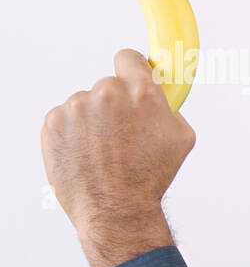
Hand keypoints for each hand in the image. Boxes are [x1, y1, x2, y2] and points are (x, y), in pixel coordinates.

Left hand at [40, 49, 194, 266]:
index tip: (131, 78)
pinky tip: (86, 155)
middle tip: (122, 135)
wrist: (115, 208)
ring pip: (85, 104)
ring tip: (103, 152)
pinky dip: (73, 134)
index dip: (132, 69)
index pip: (128, 58)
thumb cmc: (150, 177)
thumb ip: (169, 107)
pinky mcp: (53, 122)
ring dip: (93, 121)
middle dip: (114, 105)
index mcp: (141, 93)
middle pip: (108, 86)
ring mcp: (76, 107)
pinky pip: (65, 119)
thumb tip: (160, 93)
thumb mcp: (180, 138)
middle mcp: (107, 94)